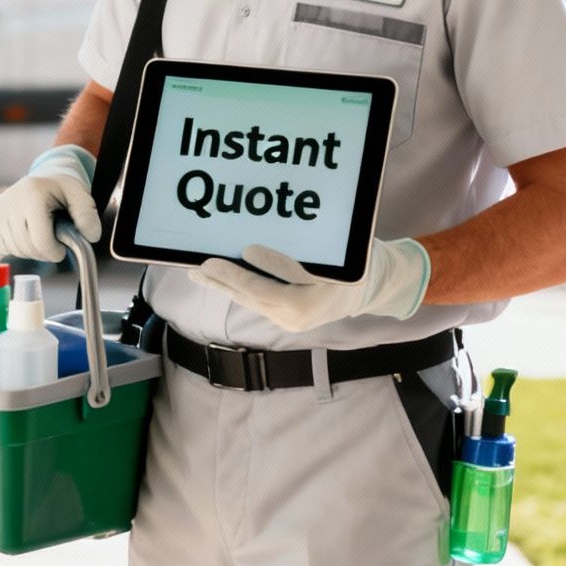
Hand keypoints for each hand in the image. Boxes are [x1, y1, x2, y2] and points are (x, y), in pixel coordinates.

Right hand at [0, 145, 101, 261]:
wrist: (43, 181)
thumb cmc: (62, 190)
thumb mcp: (80, 196)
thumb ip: (88, 216)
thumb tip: (90, 236)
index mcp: (32, 194)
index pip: (40, 240)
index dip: (55, 251)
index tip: (62, 248)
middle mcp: (9, 202)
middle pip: (26, 247)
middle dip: (44, 252)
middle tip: (54, 242)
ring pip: (15, 250)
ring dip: (31, 251)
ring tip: (41, 234)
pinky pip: (3, 247)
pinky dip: (18, 247)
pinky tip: (28, 234)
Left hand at [189, 240, 431, 331]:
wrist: (369, 289)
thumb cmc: (353, 261)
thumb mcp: (337, 253)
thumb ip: (301, 255)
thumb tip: (260, 245)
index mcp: (318, 296)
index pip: (279, 284)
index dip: (257, 268)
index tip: (243, 249)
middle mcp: (301, 314)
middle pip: (258, 295)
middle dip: (227, 279)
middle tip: (201, 264)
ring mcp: (292, 320)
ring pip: (251, 300)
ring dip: (222, 285)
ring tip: (196, 272)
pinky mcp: (286, 320)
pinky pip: (255, 301)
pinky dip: (234, 288)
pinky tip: (214, 278)